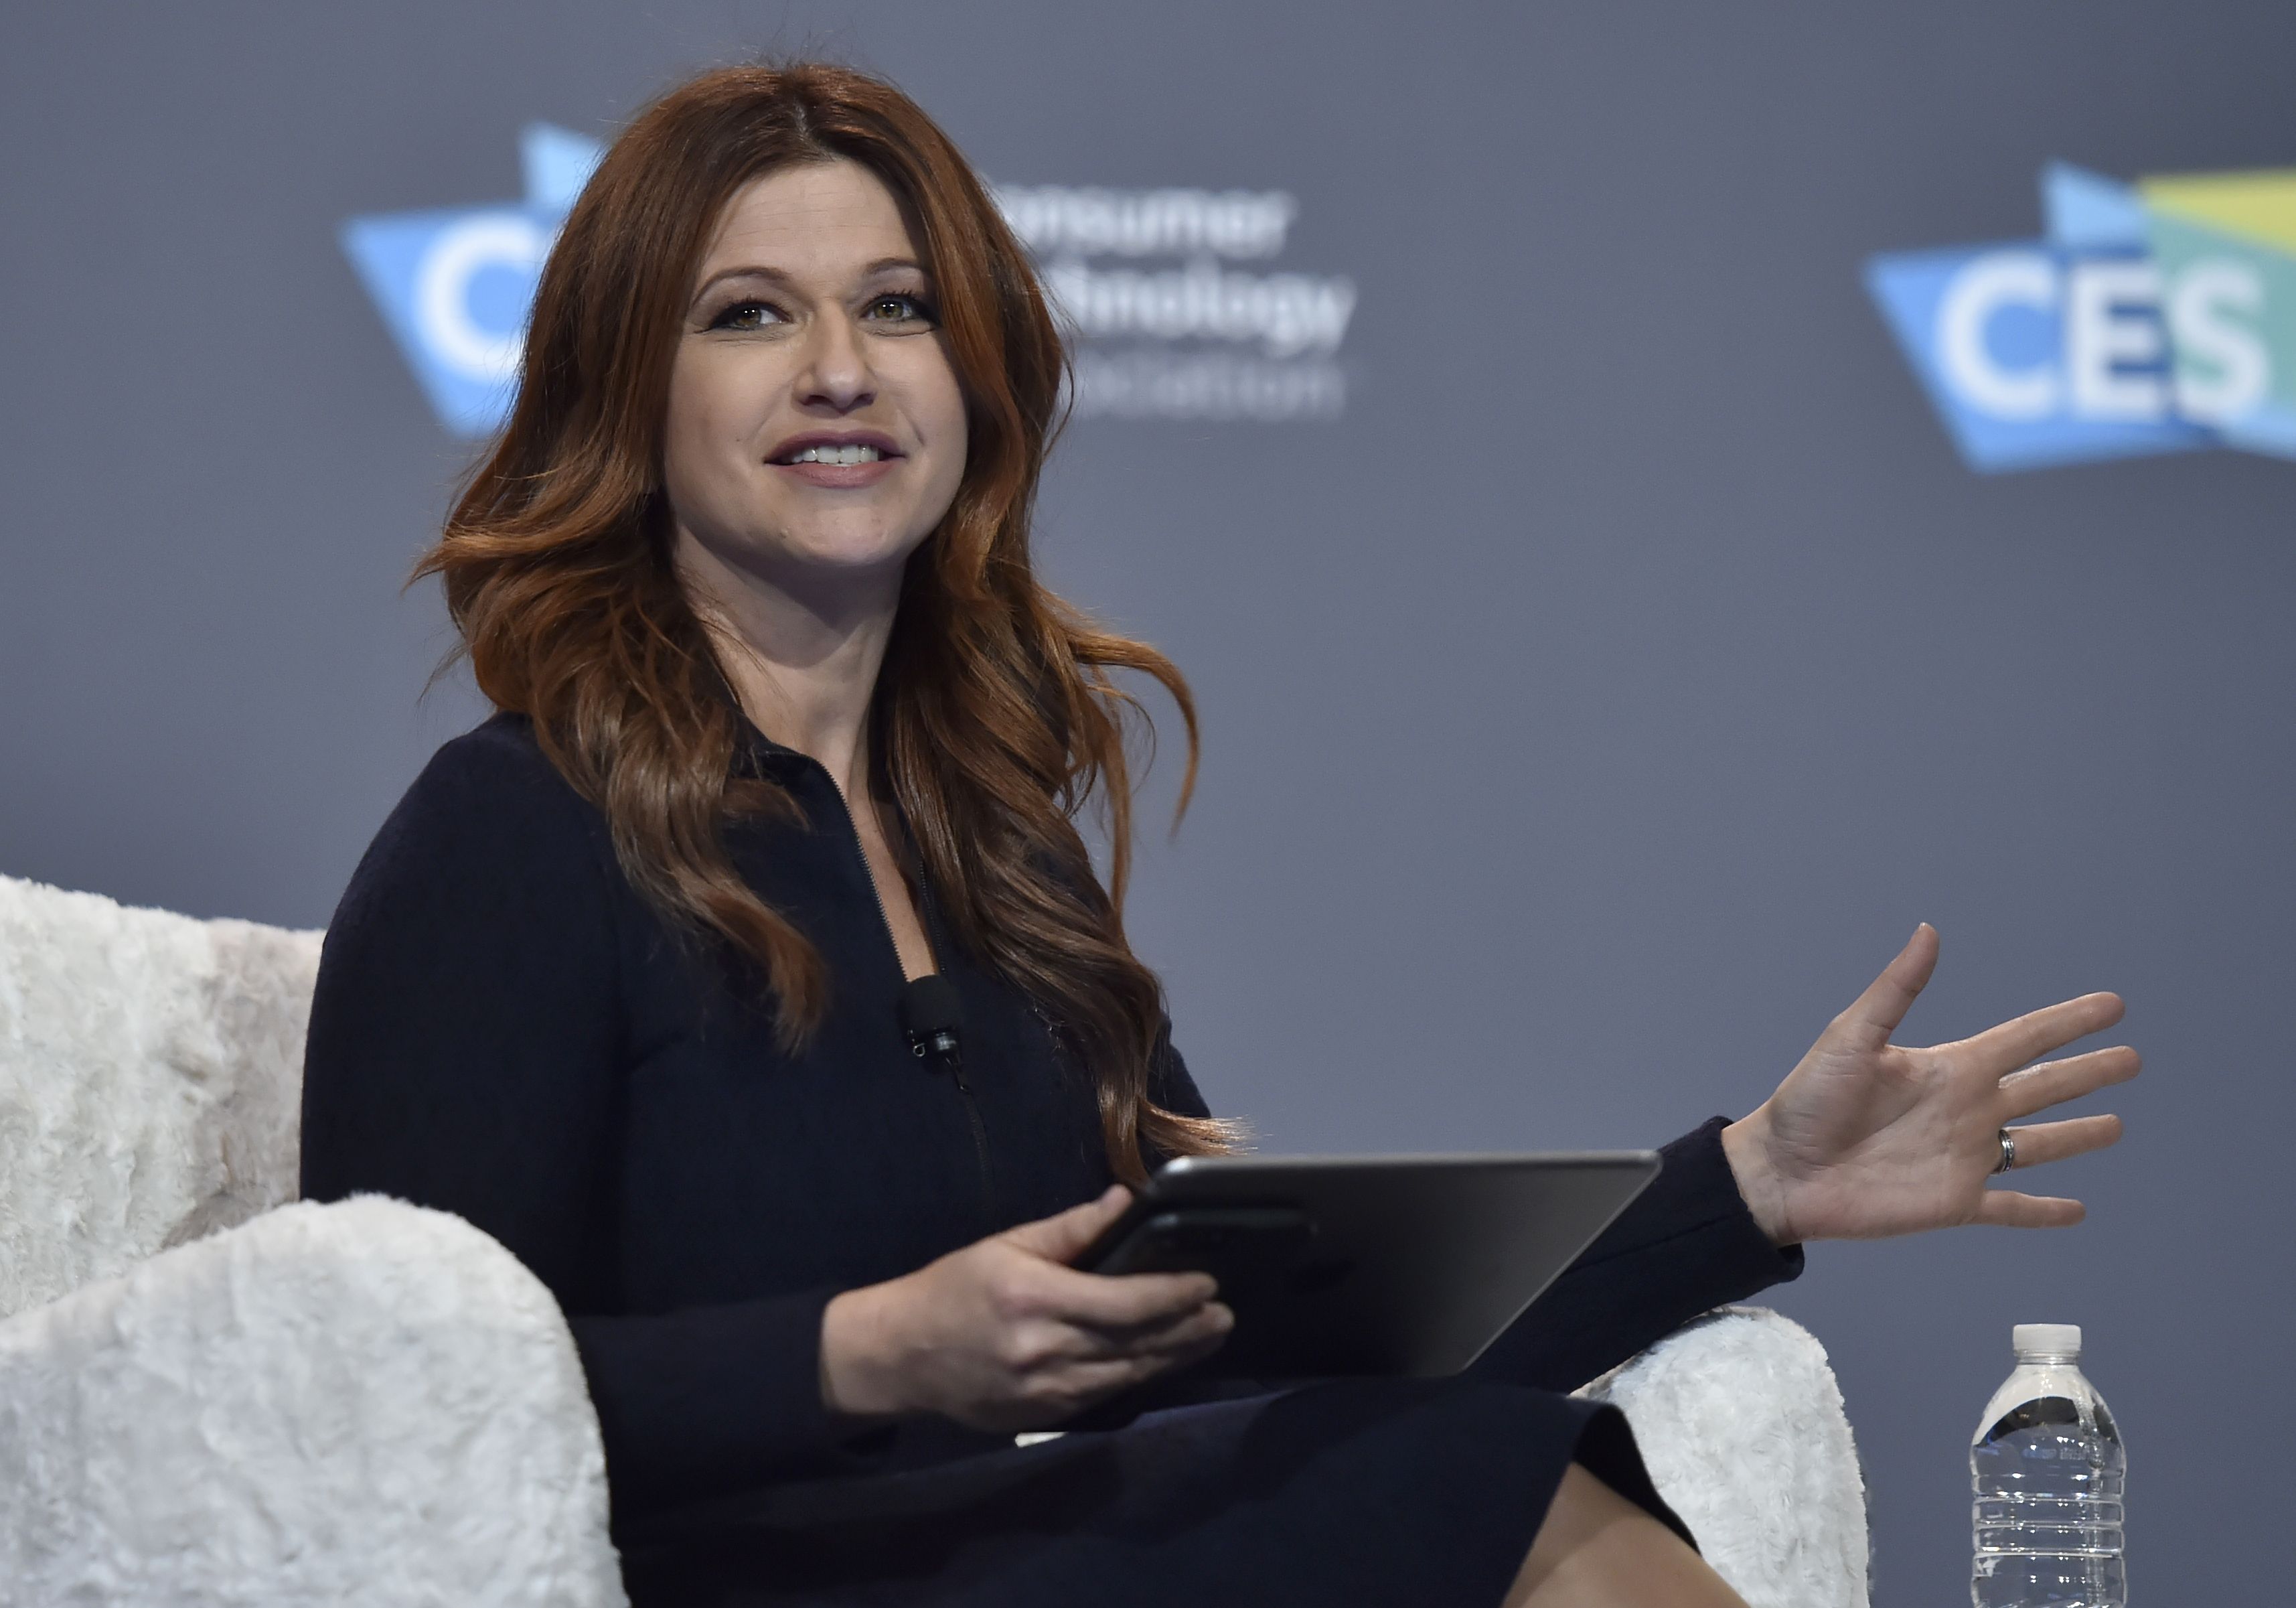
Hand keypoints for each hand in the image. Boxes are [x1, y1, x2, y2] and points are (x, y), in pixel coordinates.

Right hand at [819, 1186, 1233, 1432]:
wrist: (901, 1356)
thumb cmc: (953, 1289)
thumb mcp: (1006, 1244)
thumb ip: (1070, 1229)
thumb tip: (1125, 1203)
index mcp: (1035, 1299)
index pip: (1125, 1303)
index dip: (1173, 1295)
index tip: (1207, 1282)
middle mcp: (1045, 1350)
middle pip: (1137, 1345)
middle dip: (1188, 1330)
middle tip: (1225, 1314)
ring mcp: (1045, 1392)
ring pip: (1128, 1376)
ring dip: (1174, 1357)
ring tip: (1208, 1336)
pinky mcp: (1043, 1417)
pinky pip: (1104, 1397)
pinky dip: (1139, 1377)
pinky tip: (1162, 1362)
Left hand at [1721, 924, 2138, 1245]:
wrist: (1781, 1171)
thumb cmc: (1808, 1101)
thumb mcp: (1852, 1036)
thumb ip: (1897, 990)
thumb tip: (1928, 932)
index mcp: (1948, 1068)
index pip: (2025, 1039)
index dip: (2068, 1022)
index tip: (2111, 1005)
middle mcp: (1966, 1110)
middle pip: (2044, 1086)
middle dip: (2088, 1072)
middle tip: (2132, 1058)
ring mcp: (1965, 1158)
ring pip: (2038, 1146)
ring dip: (2077, 1136)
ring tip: (2116, 1126)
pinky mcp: (1956, 1203)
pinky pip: (2013, 1209)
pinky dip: (2045, 1212)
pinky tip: (2077, 1211)